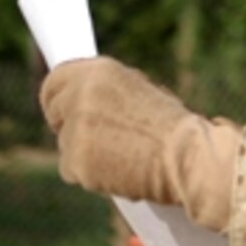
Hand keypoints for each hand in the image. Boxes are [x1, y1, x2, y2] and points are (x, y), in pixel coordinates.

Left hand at [39, 56, 239, 230]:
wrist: (190, 157)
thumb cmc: (177, 128)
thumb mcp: (144, 93)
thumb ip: (109, 93)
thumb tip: (87, 99)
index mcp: (100, 71)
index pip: (57, 80)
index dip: (62, 97)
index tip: (66, 108)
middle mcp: (81, 95)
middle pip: (55, 112)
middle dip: (70, 124)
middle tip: (96, 137)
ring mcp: (75, 130)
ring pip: (66, 144)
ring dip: (86, 152)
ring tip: (125, 154)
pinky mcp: (75, 162)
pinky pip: (73, 170)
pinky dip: (92, 174)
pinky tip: (121, 170)